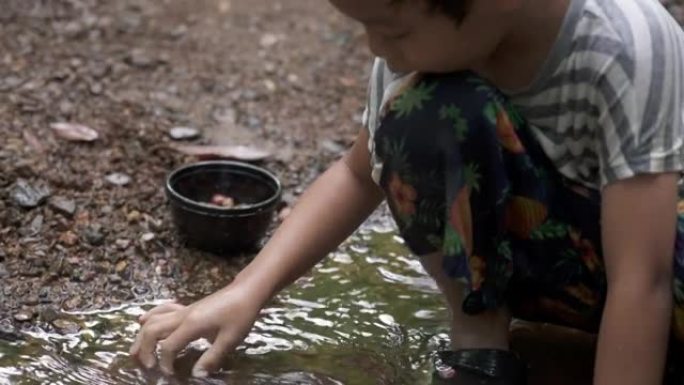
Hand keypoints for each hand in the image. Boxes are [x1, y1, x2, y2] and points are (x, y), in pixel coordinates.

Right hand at [129, 286, 261, 376]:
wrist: (246, 292)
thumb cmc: (240, 314)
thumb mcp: (230, 339)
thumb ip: (212, 358)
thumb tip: (196, 375)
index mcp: (192, 325)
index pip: (168, 346)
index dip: (165, 363)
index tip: (169, 374)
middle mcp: (183, 315)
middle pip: (152, 330)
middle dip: (144, 350)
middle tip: (147, 366)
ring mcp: (184, 309)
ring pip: (153, 319)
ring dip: (142, 335)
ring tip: (135, 351)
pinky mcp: (187, 307)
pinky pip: (162, 309)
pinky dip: (150, 316)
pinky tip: (142, 321)